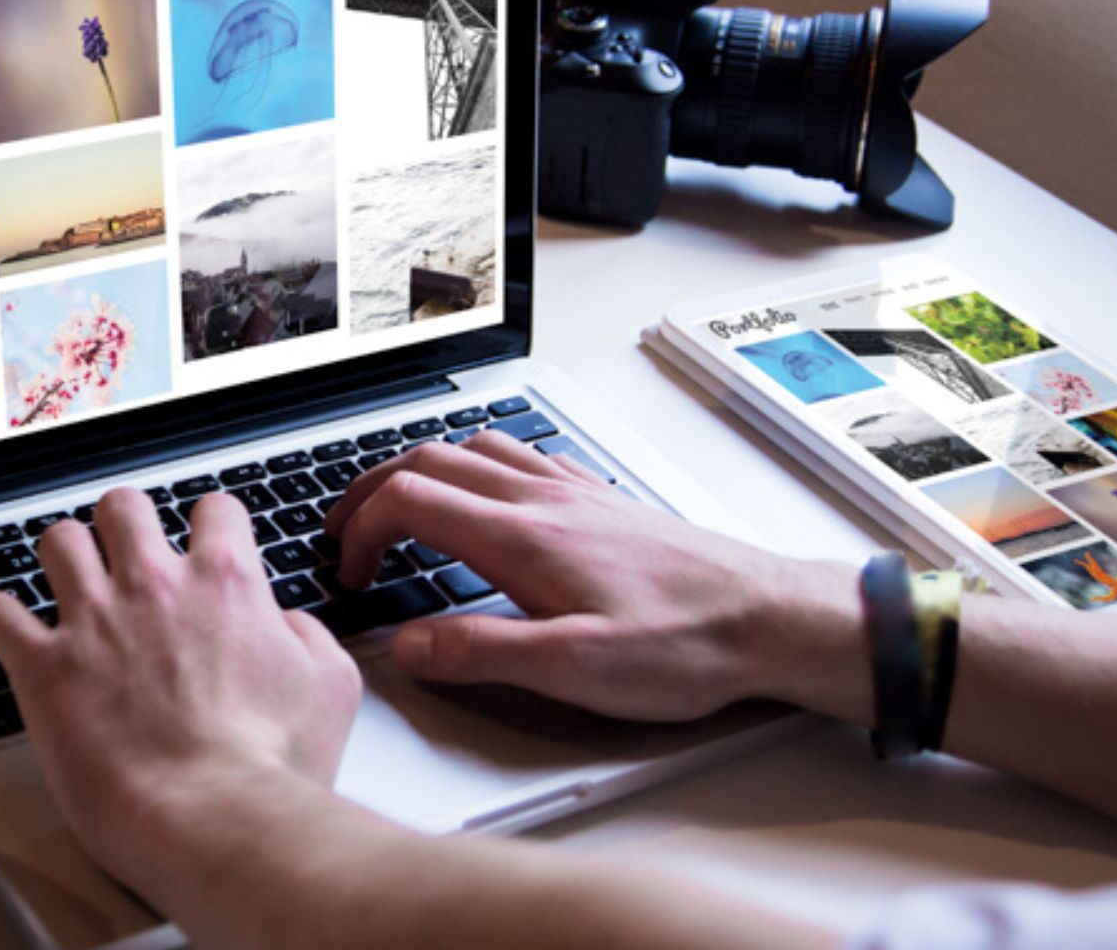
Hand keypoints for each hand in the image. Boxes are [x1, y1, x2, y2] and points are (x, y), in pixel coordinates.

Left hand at [0, 488, 362, 885]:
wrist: (216, 817)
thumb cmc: (272, 767)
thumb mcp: (329, 688)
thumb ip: (307, 638)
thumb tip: (286, 625)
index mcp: (226, 583)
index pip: (214, 511)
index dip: (209, 526)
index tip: (201, 545)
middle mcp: (155, 585)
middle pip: (124, 507)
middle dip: (123, 525)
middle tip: (124, 554)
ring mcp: (94, 620)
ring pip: (58, 541)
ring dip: (61, 558)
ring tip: (63, 581)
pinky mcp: (44, 667)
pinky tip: (2, 629)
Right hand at [323, 432, 860, 721]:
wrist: (769, 618)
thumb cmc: (686, 644)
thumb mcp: (575, 669)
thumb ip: (480, 653)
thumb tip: (408, 646)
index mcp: (522, 534)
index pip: (408, 500)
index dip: (361, 532)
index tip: (350, 572)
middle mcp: (542, 498)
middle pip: (427, 460)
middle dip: (370, 492)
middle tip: (346, 534)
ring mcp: (573, 491)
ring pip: (473, 448)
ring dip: (420, 470)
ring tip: (398, 507)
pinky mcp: (601, 499)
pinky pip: (523, 455)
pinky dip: (478, 465)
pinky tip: (490, 494)